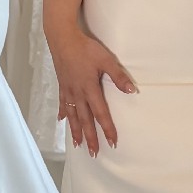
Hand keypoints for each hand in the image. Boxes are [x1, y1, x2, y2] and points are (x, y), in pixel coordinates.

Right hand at [50, 29, 137, 156]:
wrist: (62, 38)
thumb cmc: (85, 48)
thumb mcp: (106, 60)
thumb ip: (118, 76)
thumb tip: (131, 91)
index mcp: (89, 89)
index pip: (100, 114)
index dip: (107, 129)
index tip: (112, 142)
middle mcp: (77, 94)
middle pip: (85, 120)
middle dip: (90, 138)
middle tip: (94, 153)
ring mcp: (67, 91)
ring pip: (72, 116)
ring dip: (76, 131)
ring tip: (78, 145)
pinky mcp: (61, 85)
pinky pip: (62, 104)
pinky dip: (63, 114)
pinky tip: (61, 121)